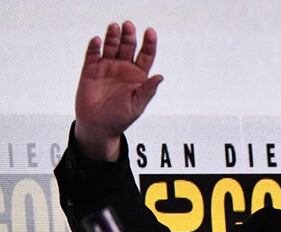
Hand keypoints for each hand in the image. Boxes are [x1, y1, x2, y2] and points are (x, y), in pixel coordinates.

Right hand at [74, 21, 163, 160]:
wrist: (98, 127)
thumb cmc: (120, 118)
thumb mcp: (137, 105)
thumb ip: (147, 90)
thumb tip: (160, 77)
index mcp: (138, 76)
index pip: (146, 55)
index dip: (149, 43)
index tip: (150, 32)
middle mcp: (123, 68)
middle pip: (128, 47)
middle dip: (129, 36)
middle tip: (128, 26)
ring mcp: (107, 67)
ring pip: (111, 47)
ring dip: (113, 37)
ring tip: (115, 27)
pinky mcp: (90, 70)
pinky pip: (93, 55)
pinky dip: (95, 47)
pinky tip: (98, 40)